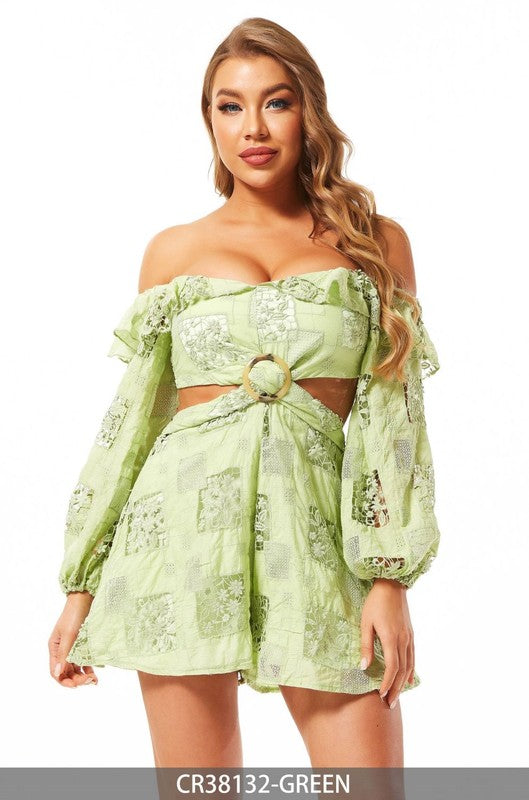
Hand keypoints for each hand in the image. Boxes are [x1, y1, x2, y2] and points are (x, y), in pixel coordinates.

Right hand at [48, 592, 98, 687]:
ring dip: (82, 676)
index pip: (55, 671)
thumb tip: (58, 674)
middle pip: (66, 672)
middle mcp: (62, 651)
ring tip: (93, 680)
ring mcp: (72, 649)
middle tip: (89, 681)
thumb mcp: (69, 635)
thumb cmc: (75, 615)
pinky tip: (95, 674)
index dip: (64, 681)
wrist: (86, 599)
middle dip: (76, 679)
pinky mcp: (82, 646)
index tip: (76, 684)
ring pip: (75, 669)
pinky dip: (88, 669)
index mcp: (54, 648)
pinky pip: (83, 662)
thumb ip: (64, 654)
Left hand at [359, 578, 414, 708]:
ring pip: (409, 666)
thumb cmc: (375, 602)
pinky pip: (413, 657)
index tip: (380, 695)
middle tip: (389, 704)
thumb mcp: (366, 622)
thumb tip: (363, 667)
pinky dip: (411, 670)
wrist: (392, 584)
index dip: (387, 683)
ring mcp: (409, 637)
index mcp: (391, 638)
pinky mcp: (411, 634)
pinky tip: (408, 678)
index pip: (392, 668)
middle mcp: (403, 640)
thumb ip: (366, 645)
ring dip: (403, 683)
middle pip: (402, 671)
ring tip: (397, 696)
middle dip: (395, 689)